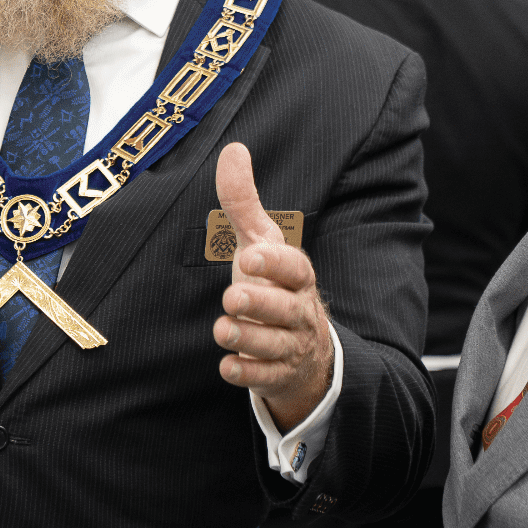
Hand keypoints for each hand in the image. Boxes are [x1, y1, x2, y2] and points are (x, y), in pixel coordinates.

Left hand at [213, 142, 332, 432]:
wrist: (304, 352)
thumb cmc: (275, 287)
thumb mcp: (261, 244)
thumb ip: (243, 202)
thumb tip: (233, 149)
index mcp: (297, 277)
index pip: (295, 268)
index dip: (275, 264)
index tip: (249, 257)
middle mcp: (299, 312)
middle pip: (286, 309)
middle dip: (260, 303)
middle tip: (233, 297)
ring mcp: (290, 347)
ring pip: (274, 346)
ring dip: (248, 338)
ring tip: (223, 329)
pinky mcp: (277, 375)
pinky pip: (264, 378)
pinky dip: (247, 373)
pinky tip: (228, 366)